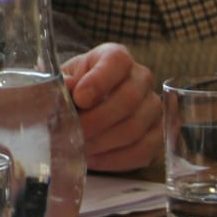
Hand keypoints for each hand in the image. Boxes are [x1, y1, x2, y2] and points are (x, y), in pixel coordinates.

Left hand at [63, 43, 158, 170]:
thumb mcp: (59, 82)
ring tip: (79, 147)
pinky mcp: (156, 134)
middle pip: (129, 99)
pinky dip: (114, 159)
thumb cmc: (71, 90)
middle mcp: (140, 78)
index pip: (117, 61)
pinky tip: (93, 159)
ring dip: (103, 142)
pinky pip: (142, 151)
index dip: (100, 81)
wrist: (83, 108)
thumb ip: (60, 83)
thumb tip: (66, 86)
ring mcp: (152, 107)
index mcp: (114, 56)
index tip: (79, 99)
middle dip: (98, 120)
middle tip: (74, 133)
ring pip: (135, 127)